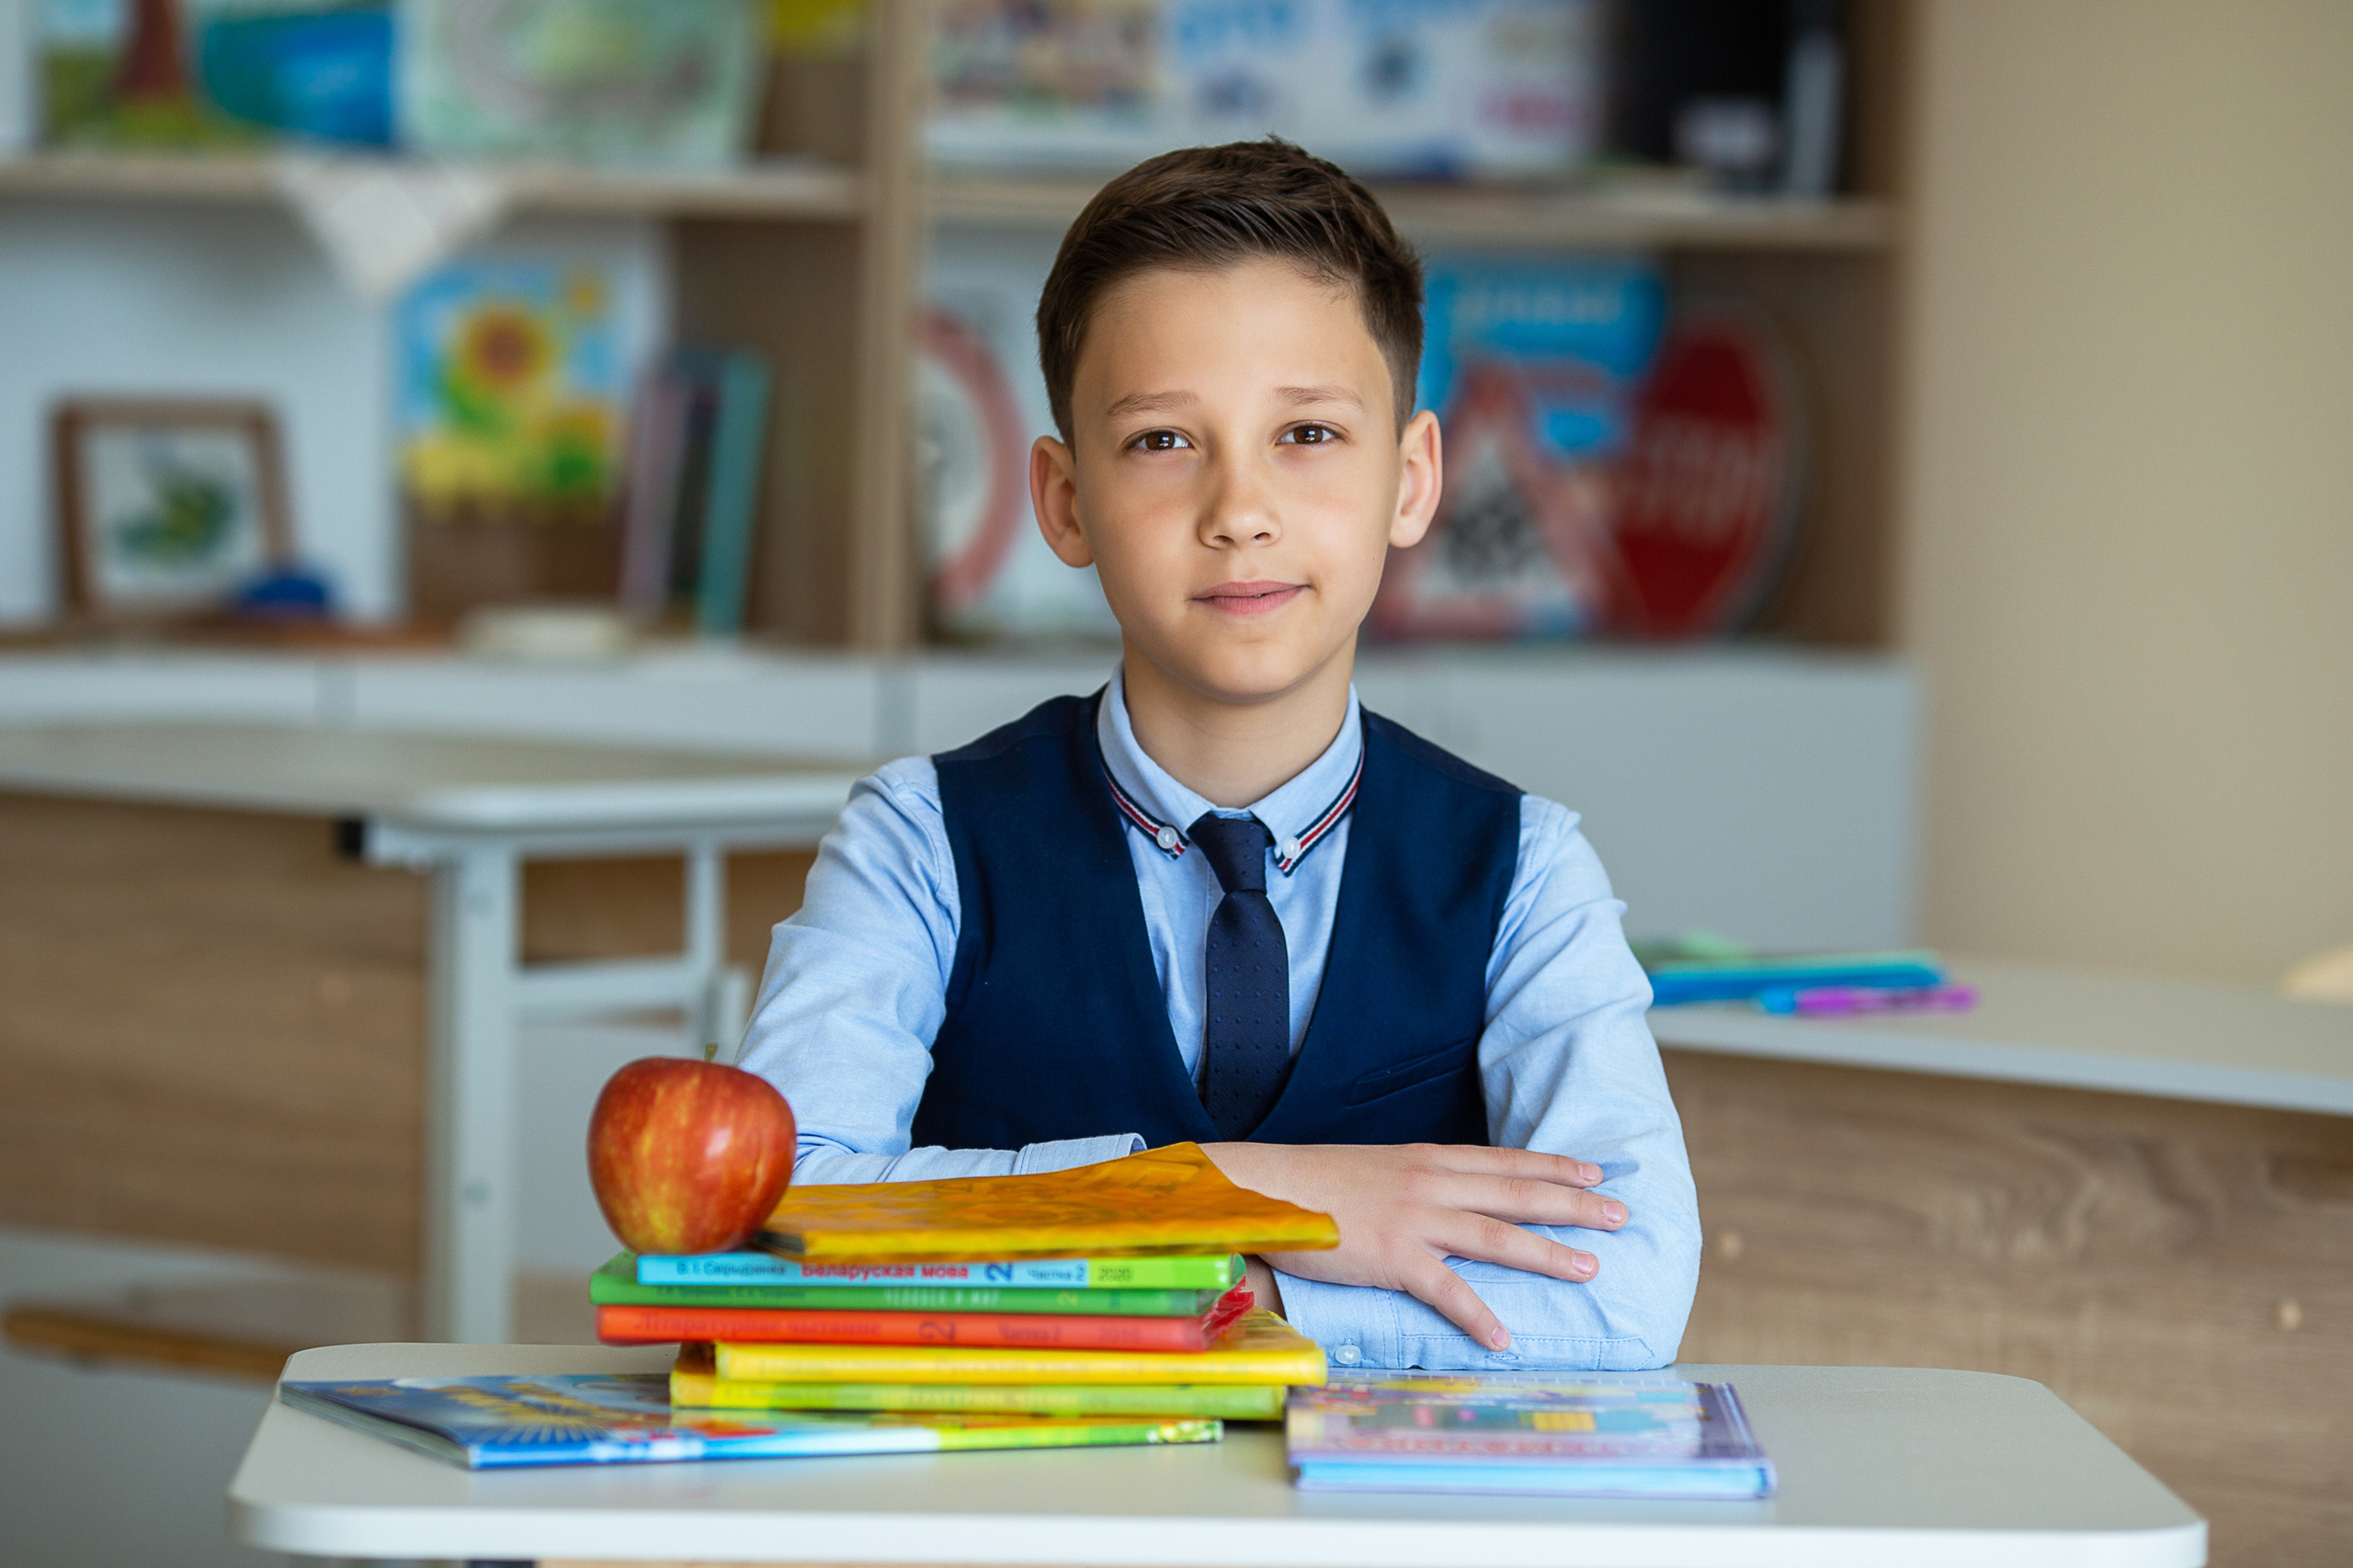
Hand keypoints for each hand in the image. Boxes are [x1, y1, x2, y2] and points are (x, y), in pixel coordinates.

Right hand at [1204, 1142, 1624, 1350]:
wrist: (1266, 1186)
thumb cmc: (1316, 1182)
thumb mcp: (1378, 1168)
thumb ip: (1418, 1181)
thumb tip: (1451, 1197)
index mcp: (1429, 1159)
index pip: (1506, 1160)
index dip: (1554, 1165)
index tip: (1596, 1170)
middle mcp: (1432, 1183)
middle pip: (1517, 1192)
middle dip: (1574, 1203)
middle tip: (1620, 1213)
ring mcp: (1415, 1219)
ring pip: (1497, 1235)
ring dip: (1549, 1252)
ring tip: (1591, 1268)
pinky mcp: (1392, 1256)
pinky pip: (1446, 1290)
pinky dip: (1478, 1315)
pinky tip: (1504, 1338)